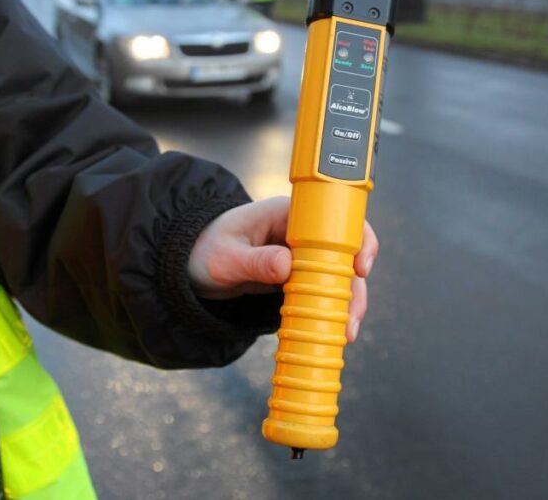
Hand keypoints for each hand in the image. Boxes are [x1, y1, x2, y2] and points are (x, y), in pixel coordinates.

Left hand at [188, 197, 378, 341]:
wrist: (188, 265)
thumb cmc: (205, 250)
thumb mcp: (225, 258)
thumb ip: (254, 261)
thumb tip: (286, 265)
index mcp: (289, 214)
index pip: (336, 219)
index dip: (357, 240)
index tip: (360, 269)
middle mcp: (301, 233)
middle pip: (345, 254)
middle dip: (355, 286)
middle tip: (352, 318)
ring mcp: (301, 256)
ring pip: (338, 277)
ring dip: (347, 303)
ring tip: (347, 334)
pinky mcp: (296, 277)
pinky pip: (322, 291)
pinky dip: (331, 310)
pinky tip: (335, 330)